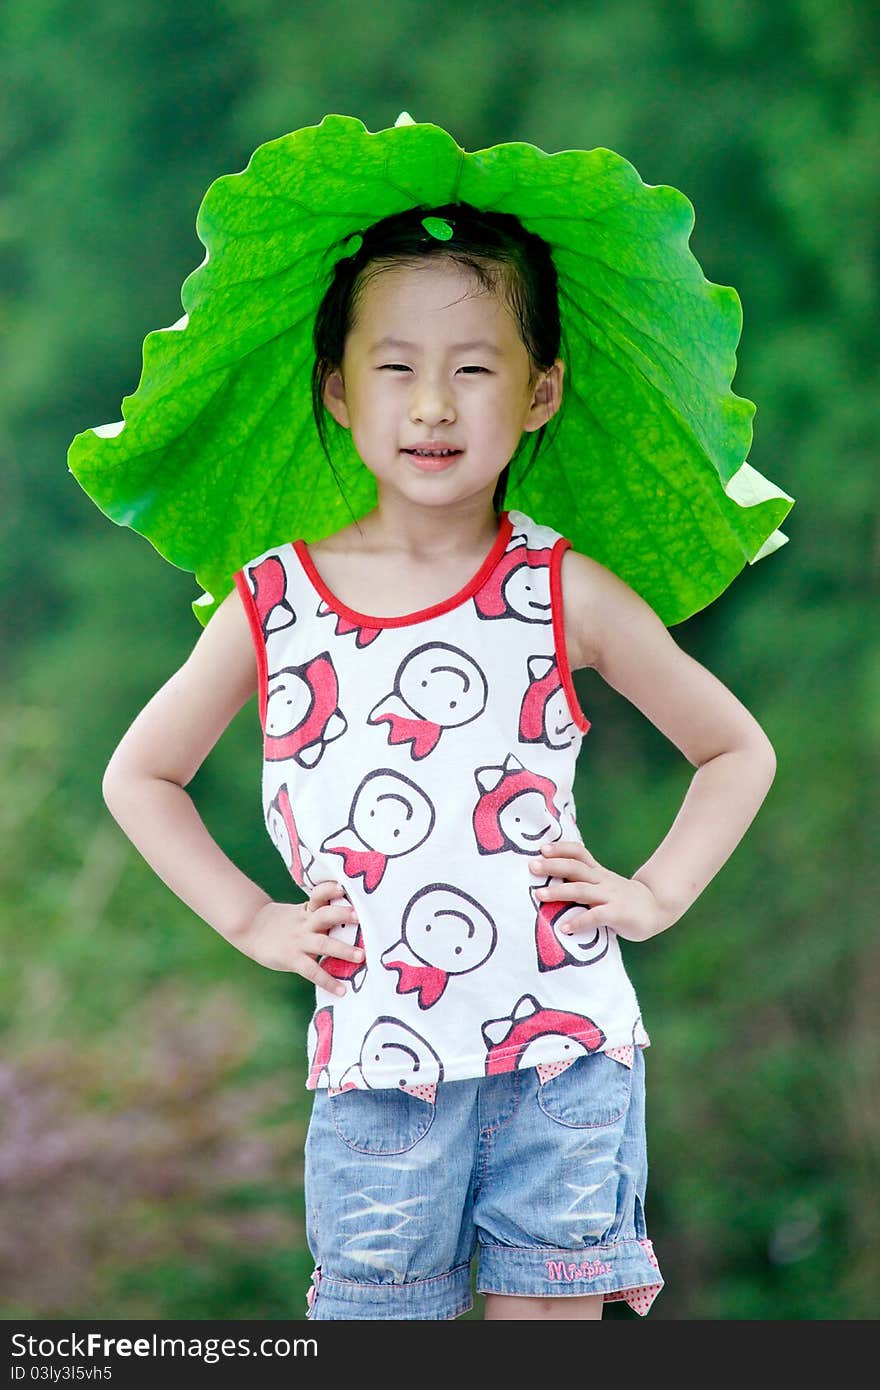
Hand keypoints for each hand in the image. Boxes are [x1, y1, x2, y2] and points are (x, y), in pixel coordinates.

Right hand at [238, 882, 362, 993]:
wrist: (252, 928)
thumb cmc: (284, 922)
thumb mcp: (300, 912)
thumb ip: (320, 914)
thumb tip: (355, 920)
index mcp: (308, 910)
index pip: (319, 895)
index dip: (329, 890)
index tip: (342, 887)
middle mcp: (305, 923)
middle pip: (324, 915)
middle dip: (342, 915)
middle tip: (360, 917)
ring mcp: (299, 941)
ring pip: (322, 943)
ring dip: (343, 949)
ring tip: (360, 956)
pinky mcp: (292, 959)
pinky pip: (312, 971)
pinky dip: (327, 981)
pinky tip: (341, 991)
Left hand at [528, 840, 672, 942]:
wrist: (658, 907)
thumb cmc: (622, 900)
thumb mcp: (604, 886)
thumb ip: (583, 884)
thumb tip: (549, 886)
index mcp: (598, 873)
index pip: (579, 854)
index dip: (561, 848)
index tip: (542, 848)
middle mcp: (602, 881)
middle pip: (575, 868)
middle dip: (552, 866)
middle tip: (532, 866)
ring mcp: (610, 896)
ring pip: (582, 890)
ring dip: (559, 892)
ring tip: (539, 894)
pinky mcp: (618, 914)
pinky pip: (596, 916)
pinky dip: (580, 921)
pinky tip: (565, 928)